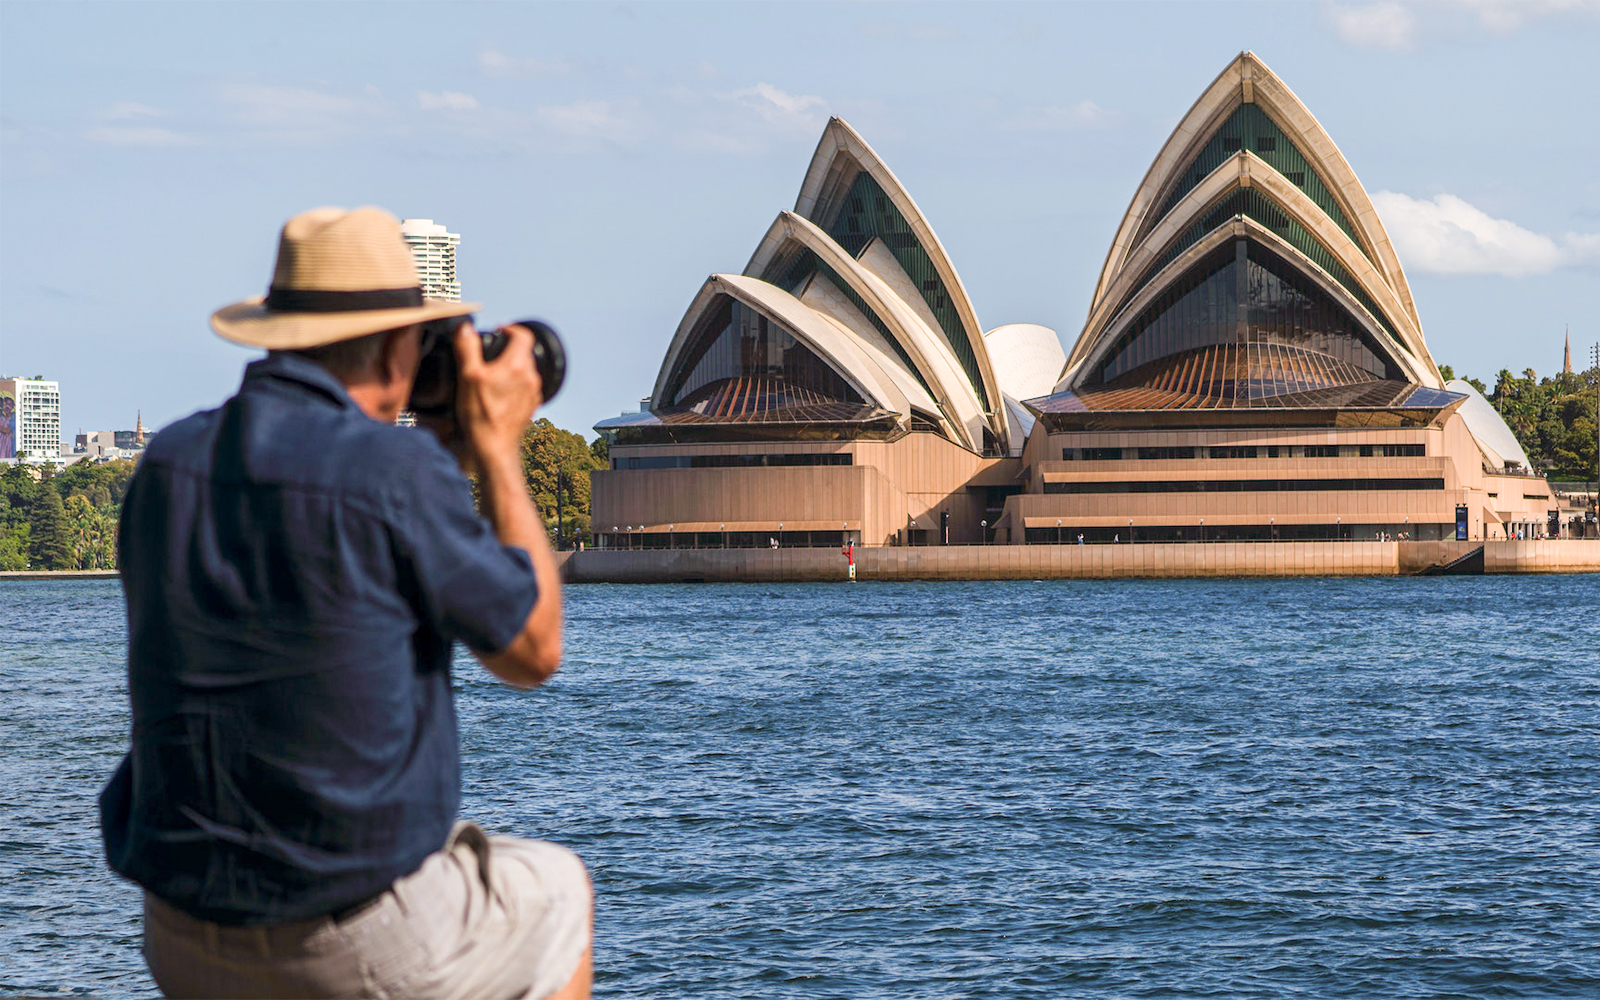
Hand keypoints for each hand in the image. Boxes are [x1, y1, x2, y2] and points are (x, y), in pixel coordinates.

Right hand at [455, 322, 543, 466]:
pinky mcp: (532, 406)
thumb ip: (467, 348)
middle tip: (490, 353)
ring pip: (525, 370)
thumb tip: (465, 328)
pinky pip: (525, 386)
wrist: (495, 447)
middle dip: (508, 348)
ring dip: (511, 367)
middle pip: (524, 352)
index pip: (523, 334)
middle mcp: (530, 377)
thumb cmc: (481, 415)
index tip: (499, 331)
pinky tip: (498, 393)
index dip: (510, 328)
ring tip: (492, 374)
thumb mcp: (467, 376)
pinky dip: (514, 383)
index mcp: (517, 365)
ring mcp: (533, 393)